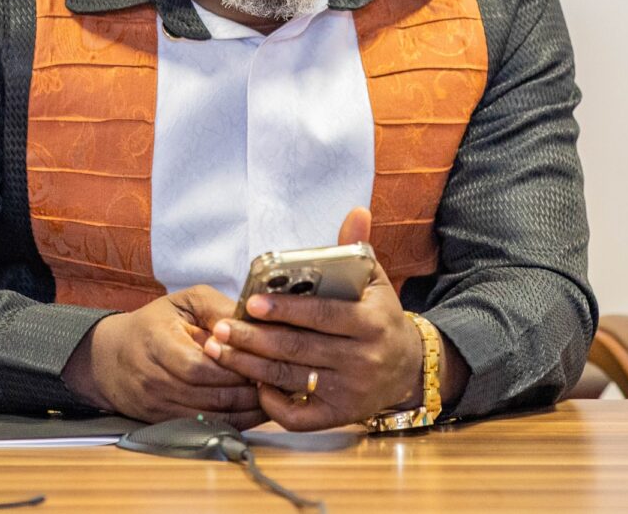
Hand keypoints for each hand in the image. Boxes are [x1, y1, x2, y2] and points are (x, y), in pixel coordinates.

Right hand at [61, 285, 264, 427]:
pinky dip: (235, 421)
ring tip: (271, 393)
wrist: (110, 358)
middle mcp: (153, 380)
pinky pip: (207, 428)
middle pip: (210, 395)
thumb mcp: (184, 302)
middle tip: (276, 378)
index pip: (199, 366)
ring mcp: (157, 406)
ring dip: (247, 408)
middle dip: (248, 389)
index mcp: (156, 342)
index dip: (233, 366)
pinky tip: (253, 408)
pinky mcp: (163, 423)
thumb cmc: (154, 324)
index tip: (262, 358)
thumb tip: (253, 321)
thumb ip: (218, 308)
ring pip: (212, 416)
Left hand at [202, 208, 424, 430]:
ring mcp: (349, 392)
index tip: (252, 302)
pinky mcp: (339, 416)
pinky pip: (300, 417)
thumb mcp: (374, 281)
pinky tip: (253, 383)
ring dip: (250, 366)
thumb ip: (357, 248)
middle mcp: (361, 360)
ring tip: (219, 350)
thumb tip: (356, 212)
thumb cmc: (380, 317)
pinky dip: (273, 402)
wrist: (408, 367)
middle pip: (298, 349)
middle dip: (253, 339)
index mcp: (369, 323)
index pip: (321, 316)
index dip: (285, 310)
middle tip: (221, 328)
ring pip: (291, 380)